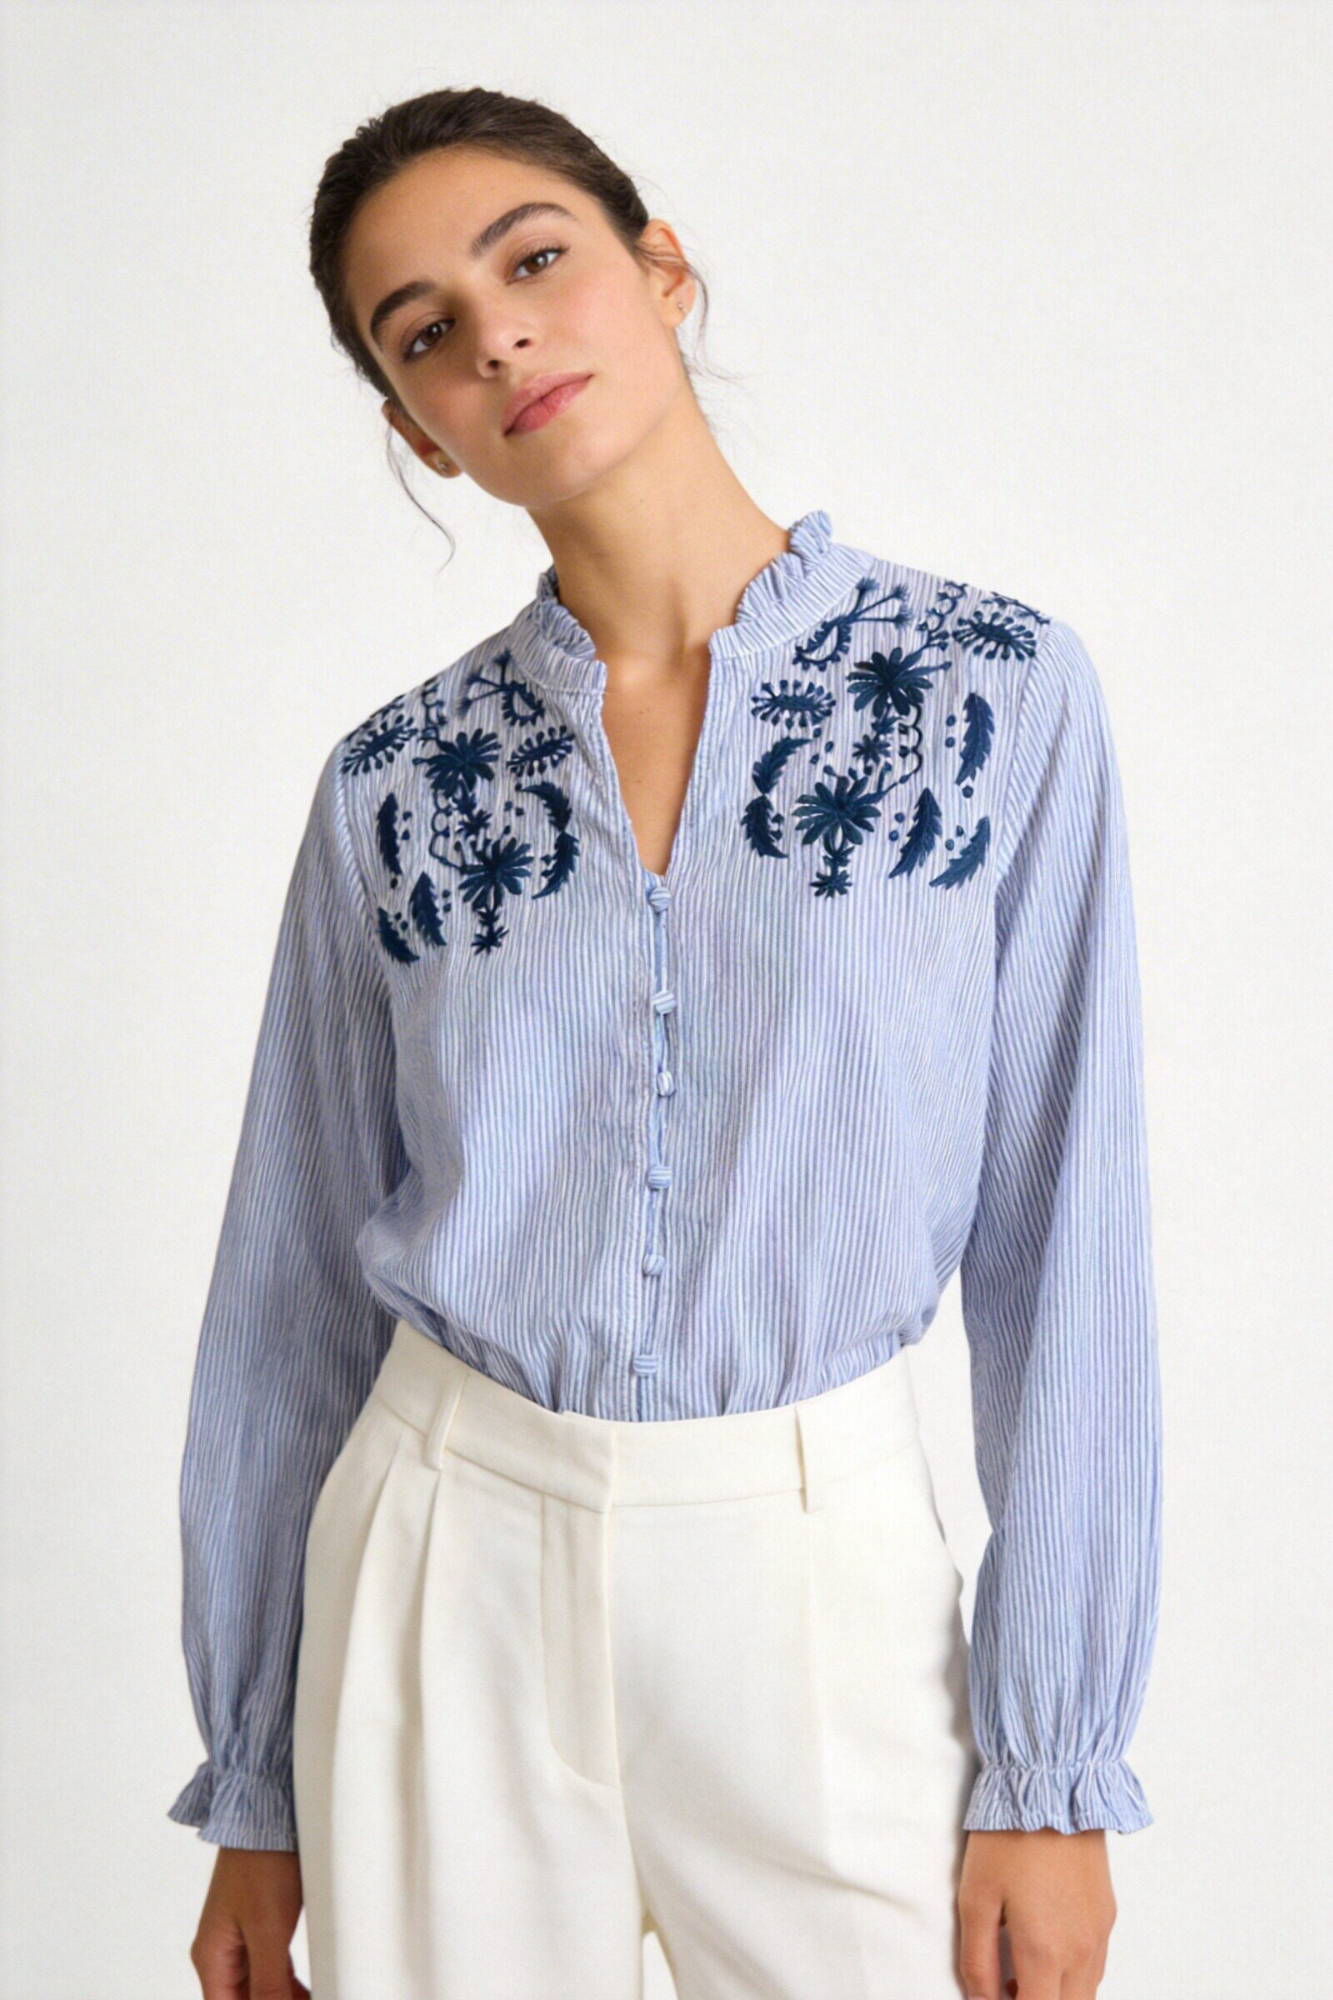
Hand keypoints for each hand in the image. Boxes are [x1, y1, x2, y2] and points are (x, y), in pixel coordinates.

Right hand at [188, 1846, 309, 1999]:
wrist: (269, 1810)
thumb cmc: (261, 1859)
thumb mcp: (268, 1928)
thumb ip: (268, 1982)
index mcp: (212, 1957)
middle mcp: (222, 1951)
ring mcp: (241, 1938)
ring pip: (259, 1989)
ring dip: (283, 1998)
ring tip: (313, 1997)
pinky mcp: (261, 1924)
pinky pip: (272, 1969)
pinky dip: (289, 1985)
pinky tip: (308, 1991)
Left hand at [957, 1827, 1116, 1998]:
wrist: (1051, 1785)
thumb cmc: (1007, 1838)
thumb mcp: (975, 1898)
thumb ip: (977, 1960)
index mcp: (1045, 1952)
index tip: (995, 1999)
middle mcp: (1081, 1951)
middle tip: (1006, 1989)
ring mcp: (1099, 1933)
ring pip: (1085, 1993)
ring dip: (1057, 1995)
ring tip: (1022, 1973)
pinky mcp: (1107, 1914)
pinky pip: (1096, 1966)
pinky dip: (1074, 1976)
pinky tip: (1047, 1951)